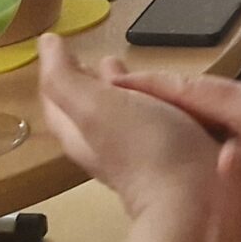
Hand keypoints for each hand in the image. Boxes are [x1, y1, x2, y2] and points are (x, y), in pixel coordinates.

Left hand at [38, 35, 220, 217]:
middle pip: (87, 107)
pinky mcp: (170, 153)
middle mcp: (104, 143)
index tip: (60, 45)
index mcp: (79, 132)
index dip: (56, 72)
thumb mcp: (94, 107)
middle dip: (89, 79)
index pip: (56, 100)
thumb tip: (45, 42)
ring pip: (121, 112)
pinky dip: (150, 99)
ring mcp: (137, 150)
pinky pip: (151, 119)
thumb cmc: (142, 147)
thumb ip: (64, 78)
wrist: (195, 198)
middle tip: (95, 55)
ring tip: (126, 66)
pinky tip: (164, 92)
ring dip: (121, 88)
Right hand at [117, 68, 240, 241]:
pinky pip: (228, 114)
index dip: (149, 88)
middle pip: (199, 90)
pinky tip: (186, 133)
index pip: (194, 92)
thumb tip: (218, 156)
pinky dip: (198, 116)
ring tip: (132, 106)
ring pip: (213, 102)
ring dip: (175, 102)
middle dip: (154, 88)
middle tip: (104, 86)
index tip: (105, 80)